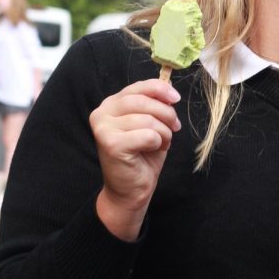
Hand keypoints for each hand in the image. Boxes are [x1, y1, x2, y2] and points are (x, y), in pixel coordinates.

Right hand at [90, 79, 181, 240]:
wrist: (131, 190)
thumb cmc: (142, 156)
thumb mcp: (151, 123)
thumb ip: (154, 104)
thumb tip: (169, 88)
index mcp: (110, 104)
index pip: (138, 87)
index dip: (160, 89)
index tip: (175, 98)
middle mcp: (102, 113)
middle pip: (143, 101)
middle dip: (166, 114)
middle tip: (174, 127)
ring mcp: (103, 128)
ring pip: (148, 119)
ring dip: (164, 132)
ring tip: (162, 142)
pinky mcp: (111, 144)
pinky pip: (148, 135)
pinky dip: (158, 142)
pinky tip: (153, 150)